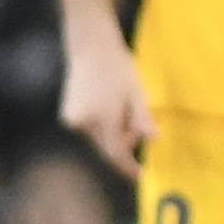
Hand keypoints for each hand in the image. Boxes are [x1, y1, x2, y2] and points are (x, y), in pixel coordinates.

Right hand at [59, 27, 153, 175]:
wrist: (90, 47)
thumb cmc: (118, 67)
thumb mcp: (136, 92)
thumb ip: (143, 118)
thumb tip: (154, 138)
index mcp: (102, 117)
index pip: (115, 152)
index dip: (128, 167)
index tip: (141, 176)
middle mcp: (83, 122)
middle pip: (108, 146)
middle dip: (125, 140)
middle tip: (134, 116)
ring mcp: (73, 120)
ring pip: (99, 138)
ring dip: (114, 131)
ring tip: (120, 105)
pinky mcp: (69, 116)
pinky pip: (91, 130)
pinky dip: (103, 125)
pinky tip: (107, 104)